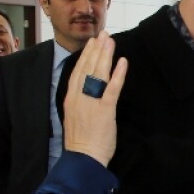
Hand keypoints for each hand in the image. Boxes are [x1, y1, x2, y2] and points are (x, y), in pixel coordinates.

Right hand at [63, 34, 127, 167]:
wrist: (83, 159)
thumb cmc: (81, 143)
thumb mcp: (75, 118)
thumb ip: (80, 104)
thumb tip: (87, 94)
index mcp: (70, 99)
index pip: (78, 72)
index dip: (85, 56)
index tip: (92, 43)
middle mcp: (79, 96)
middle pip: (87, 67)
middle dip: (96, 49)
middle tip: (103, 34)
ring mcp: (91, 101)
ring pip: (98, 73)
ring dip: (105, 55)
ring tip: (111, 41)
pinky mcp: (104, 109)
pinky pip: (112, 87)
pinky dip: (118, 73)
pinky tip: (123, 62)